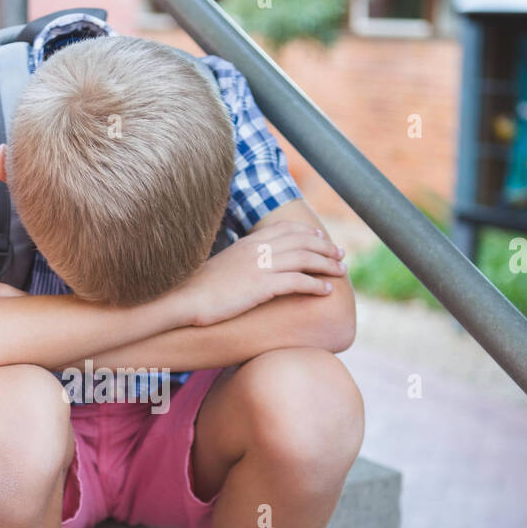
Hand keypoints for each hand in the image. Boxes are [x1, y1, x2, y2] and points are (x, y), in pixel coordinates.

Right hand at [182, 223, 346, 326]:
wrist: (185, 298)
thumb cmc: (199, 288)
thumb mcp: (223, 266)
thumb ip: (241, 261)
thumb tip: (249, 269)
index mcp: (249, 242)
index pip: (286, 229)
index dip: (309, 233)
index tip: (322, 240)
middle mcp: (258, 249)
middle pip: (302, 241)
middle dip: (325, 248)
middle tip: (341, 255)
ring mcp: (261, 267)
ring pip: (305, 259)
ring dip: (327, 265)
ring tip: (341, 272)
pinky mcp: (262, 286)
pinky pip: (297, 282)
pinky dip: (315, 286)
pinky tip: (326, 292)